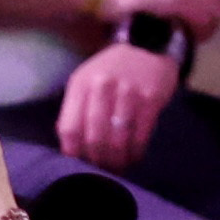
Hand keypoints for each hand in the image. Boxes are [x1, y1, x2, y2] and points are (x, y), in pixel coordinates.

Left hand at [53, 44, 178, 173]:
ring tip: (120, 168)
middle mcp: (101, 87)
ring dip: (119, 160)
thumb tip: (72, 148)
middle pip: (94, 136)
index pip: (69, 128)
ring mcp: (127, 92)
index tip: (80, 166)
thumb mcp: (88, 82)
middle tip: (103, 172)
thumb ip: (78, 109)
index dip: (73, 153)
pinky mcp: (150, 98)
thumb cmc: (113, 70)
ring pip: (118, 139)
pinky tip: (136, 156)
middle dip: (98, 160)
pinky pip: (141, 135)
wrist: (148, 46)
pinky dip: (137, 151)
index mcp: (80, 84)